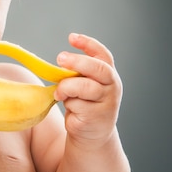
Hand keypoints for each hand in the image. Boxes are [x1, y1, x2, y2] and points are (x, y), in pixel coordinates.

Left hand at [54, 33, 122, 147]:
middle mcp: (112, 86)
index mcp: (108, 74)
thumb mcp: (83, 85)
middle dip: (77, 61)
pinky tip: (71, 109)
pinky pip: (77, 105)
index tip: (71, 37)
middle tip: (59, 58)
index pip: (103, 55)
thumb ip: (78, 74)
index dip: (88, 44)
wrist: (92, 134)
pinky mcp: (97, 117)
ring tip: (60, 93)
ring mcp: (107, 102)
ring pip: (85, 87)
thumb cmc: (84, 103)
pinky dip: (69, 104)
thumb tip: (62, 63)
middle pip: (97, 68)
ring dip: (67, 88)